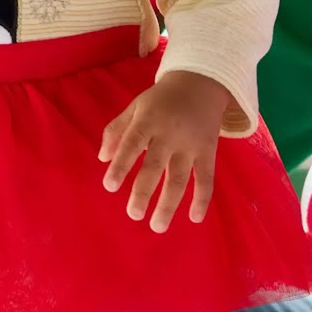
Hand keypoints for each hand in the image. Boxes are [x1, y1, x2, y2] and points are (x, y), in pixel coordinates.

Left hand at [99, 71, 230, 231]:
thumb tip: (102, 159)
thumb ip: (116, 130)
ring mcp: (190, 144)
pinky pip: (206, 178)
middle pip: (155, 165)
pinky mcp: (208, 151)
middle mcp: (169, 133)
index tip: (109, 186)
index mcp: (148, 120)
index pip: (132, 143)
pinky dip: (202, 199)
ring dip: (169, 203)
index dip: (121, 164)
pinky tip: (195, 218)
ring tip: (157, 226)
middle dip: (144, 191)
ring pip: (180, 177)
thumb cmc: (160, 101)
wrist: (200, 84)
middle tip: (133, 214)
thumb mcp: (135, 107)